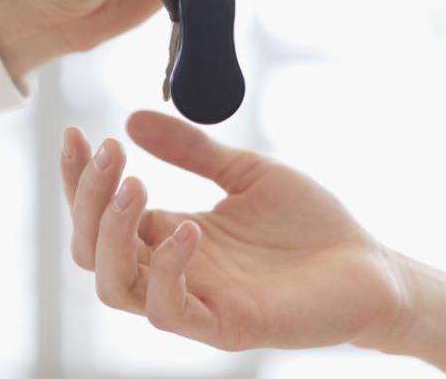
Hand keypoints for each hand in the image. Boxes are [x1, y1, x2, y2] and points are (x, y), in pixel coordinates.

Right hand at [60, 111, 407, 350]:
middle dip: (87, 199)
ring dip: (112, 234)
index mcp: (170, 235)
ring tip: (133, 184)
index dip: (79, 179)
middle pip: (92, 250)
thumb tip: (132, 119)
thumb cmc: (308, 224)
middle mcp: (172, 271)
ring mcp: (196, 301)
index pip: (101, 216)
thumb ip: (193, 151)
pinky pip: (170, 311)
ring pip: (116, 286)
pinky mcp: (226, 325)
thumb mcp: (246, 172)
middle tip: (110, 152)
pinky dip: (167, 269)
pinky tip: (187, 226)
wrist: (370, 265)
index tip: (75, 133)